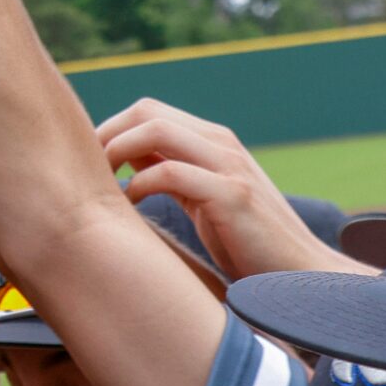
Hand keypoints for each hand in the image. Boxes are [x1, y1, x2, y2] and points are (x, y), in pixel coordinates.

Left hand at [95, 98, 366, 280]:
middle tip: (85, 171)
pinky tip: (129, 206)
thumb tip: (122, 158)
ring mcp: (229, 165)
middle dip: (106, 135)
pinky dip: (139, 186)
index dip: (110, 129)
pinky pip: (171, 173)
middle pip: (146, 111)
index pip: (148, 110)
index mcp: (213, 140)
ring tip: (102, 184)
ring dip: (117, 152)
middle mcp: (221, 143)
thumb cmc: (244, 242)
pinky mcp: (233, 195)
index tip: (87, 163)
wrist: (300, 275)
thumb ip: (171, 172)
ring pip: (156, 130)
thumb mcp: (201, 198)